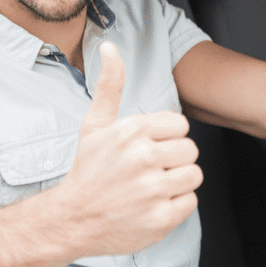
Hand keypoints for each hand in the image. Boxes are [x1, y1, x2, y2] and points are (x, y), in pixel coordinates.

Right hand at [51, 41, 201, 257]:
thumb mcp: (95, 124)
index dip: (167, 138)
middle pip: (191, 150)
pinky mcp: (160, 219)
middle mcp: (143, 158)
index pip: (181, 126)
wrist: (72, 219)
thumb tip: (109, 47)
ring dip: (178, 182)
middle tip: (149, 170)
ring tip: (153, 187)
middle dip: (174, 160)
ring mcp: (152, 190)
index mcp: (132, 131)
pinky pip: (190, 202)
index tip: (147, 149)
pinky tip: (152, 205)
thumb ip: (110, 85)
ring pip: (194, 175)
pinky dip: (175, 206)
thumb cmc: (88, 170)